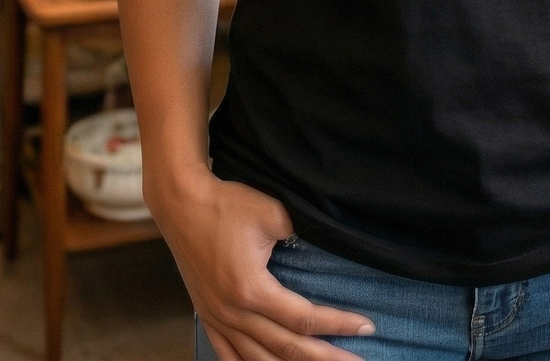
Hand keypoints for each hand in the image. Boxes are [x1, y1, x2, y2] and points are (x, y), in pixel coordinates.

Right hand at [148, 164, 373, 360]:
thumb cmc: (227, 205)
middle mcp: (234, 313)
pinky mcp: (207, 317)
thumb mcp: (272, 213)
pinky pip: (230, 356)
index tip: (367, 326)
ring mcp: (218, 319)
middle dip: (326, 358)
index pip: (305, 319)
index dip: (339, 324)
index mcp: (252, 290)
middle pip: (287, 349)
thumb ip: (301, 235)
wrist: (182, 204)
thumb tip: (323, 249)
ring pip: (260, 360)